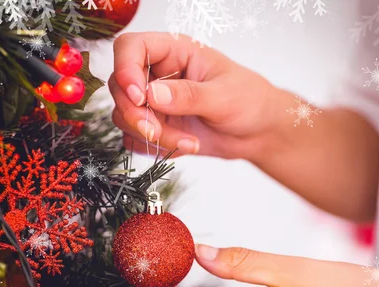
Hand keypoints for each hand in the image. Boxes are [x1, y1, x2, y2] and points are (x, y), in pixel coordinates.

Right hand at [110, 32, 278, 161]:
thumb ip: (188, 95)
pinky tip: (184, 146)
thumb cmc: (249, 101)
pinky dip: (153, 147)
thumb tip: (151, 94)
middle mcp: (158, 74)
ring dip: (150, 135)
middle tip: (158, 133)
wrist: (258, 131)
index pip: (131, 47)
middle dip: (136, 114)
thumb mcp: (223, 96)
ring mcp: (154, 101)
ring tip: (187, 142)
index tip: (139, 97)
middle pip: (120, 86)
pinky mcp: (156, 125)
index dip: (126, 70)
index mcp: (174, 52)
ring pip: (125, 116)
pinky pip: (134, 137)